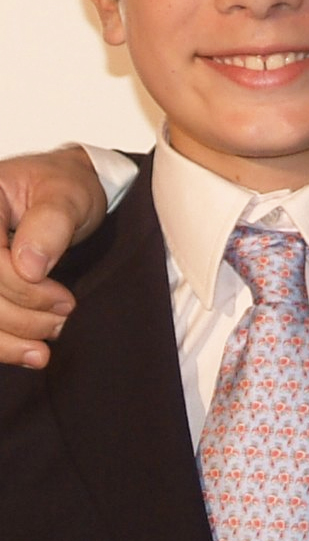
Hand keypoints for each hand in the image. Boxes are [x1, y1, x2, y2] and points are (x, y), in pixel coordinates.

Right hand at [0, 146, 106, 366]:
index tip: (64, 300)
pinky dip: (2, 345)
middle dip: (21, 316)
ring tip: (51, 337)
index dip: (22, 289)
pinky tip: (30, 353)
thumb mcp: (69, 193)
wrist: (65, 195)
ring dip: (10, 337)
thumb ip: (51, 223)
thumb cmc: (66, 187)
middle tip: (63, 318)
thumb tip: (29, 266)